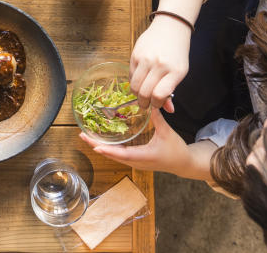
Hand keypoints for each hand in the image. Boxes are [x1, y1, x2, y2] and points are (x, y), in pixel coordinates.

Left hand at [80, 110, 211, 179]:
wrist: (183, 164)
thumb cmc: (176, 149)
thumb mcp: (167, 132)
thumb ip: (157, 118)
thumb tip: (150, 102)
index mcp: (144, 157)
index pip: (123, 154)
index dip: (108, 150)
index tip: (95, 145)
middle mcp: (137, 162)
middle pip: (113, 156)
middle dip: (96, 146)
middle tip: (82, 136)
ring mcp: (135, 163)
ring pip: (114, 157)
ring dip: (100, 147)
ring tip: (86, 137)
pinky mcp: (135, 161)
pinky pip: (118, 156)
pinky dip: (108, 149)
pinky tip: (100, 142)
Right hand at [130, 14, 189, 110]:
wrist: (170, 28)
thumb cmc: (177, 53)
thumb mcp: (180, 72)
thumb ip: (171, 91)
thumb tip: (168, 110)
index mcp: (175, 71)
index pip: (159, 95)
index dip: (156, 104)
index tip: (156, 105)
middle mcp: (160, 65)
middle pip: (145, 92)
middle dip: (144, 103)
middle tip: (145, 104)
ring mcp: (146, 59)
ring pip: (134, 85)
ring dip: (136, 94)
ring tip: (141, 94)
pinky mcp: (135, 54)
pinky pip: (130, 74)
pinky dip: (133, 81)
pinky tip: (139, 81)